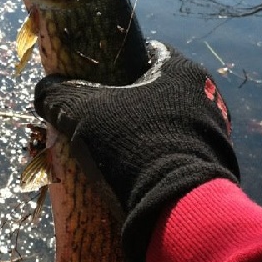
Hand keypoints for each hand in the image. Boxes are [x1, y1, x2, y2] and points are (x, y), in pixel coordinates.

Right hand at [34, 41, 239, 261]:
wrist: (178, 208)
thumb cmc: (132, 145)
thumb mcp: (82, 115)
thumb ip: (58, 96)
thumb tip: (44, 90)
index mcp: (182, 71)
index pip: (148, 53)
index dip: (118, 63)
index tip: (97, 80)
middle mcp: (208, 96)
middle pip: (161, 90)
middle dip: (132, 102)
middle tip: (102, 119)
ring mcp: (217, 134)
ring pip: (173, 123)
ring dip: (148, 132)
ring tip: (118, 152)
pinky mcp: (216, 167)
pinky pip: (182, 154)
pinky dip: (162, 158)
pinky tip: (140, 174)